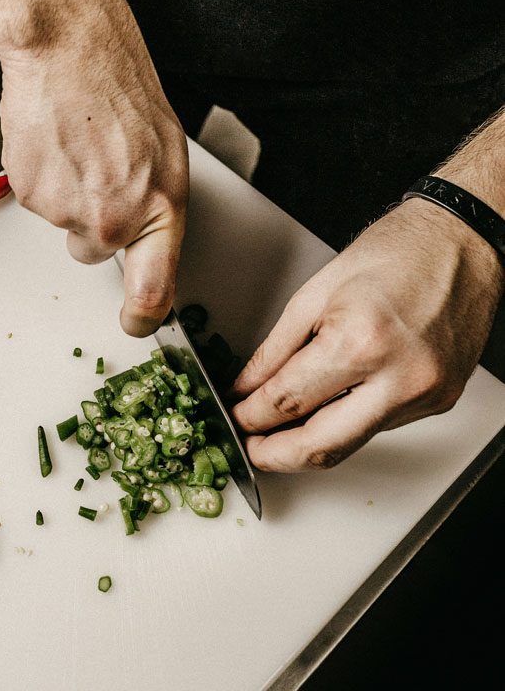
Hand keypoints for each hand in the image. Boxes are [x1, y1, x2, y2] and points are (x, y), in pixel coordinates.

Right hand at [0, 1, 187, 337]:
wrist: (69, 50)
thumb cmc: (121, 90)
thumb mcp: (166, 156)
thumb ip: (155, 210)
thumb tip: (146, 246)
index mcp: (158, 210)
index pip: (153, 292)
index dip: (142, 317)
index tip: (136, 322)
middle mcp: (112, 220)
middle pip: (94, 252)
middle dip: (94, 224)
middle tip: (99, 174)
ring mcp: (66, 211)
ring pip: (64, 224)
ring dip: (69, 195)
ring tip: (80, 146)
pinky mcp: (29, 195)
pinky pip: (38, 200)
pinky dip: (44, 178)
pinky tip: (56, 143)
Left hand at [231, 197, 504, 471]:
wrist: (460, 241)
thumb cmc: (395, 252)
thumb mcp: (315, 293)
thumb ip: (274, 349)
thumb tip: (246, 387)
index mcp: (360, 342)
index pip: (288, 402)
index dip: (250, 417)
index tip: (235, 418)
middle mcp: (399, 377)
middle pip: (321, 447)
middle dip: (275, 456)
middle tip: (250, 447)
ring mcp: (425, 394)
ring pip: (351, 444)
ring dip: (309, 443)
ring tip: (278, 430)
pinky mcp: (440, 400)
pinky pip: (379, 426)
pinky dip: (345, 423)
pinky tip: (326, 408)